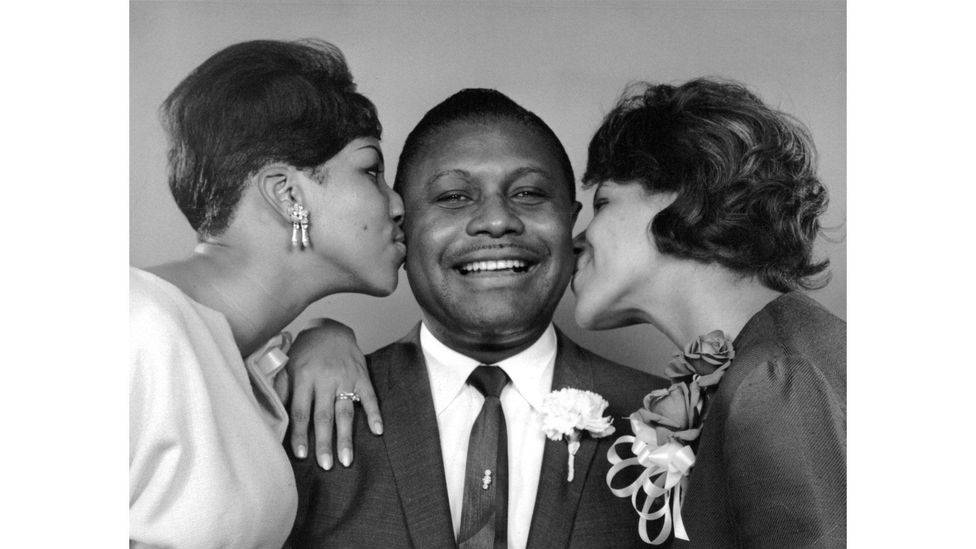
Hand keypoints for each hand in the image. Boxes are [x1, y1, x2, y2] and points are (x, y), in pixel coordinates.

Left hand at [280, 319, 381, 469]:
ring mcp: (346, 377)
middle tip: (326, 465)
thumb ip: (281, 389)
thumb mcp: (288, 365)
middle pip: (323, 416)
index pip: (300, 411)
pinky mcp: (362, 375)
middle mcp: (325, 378)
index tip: (301, 455)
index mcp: (304, 376)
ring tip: (346, 460)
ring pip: (345, 412)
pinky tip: (378, 431)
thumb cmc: (305, 351)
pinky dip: (374, 414)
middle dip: (324, 442)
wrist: (330, 328)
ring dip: (346, 437)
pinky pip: (369, 397)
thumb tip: (272, 416)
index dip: (300, 434)